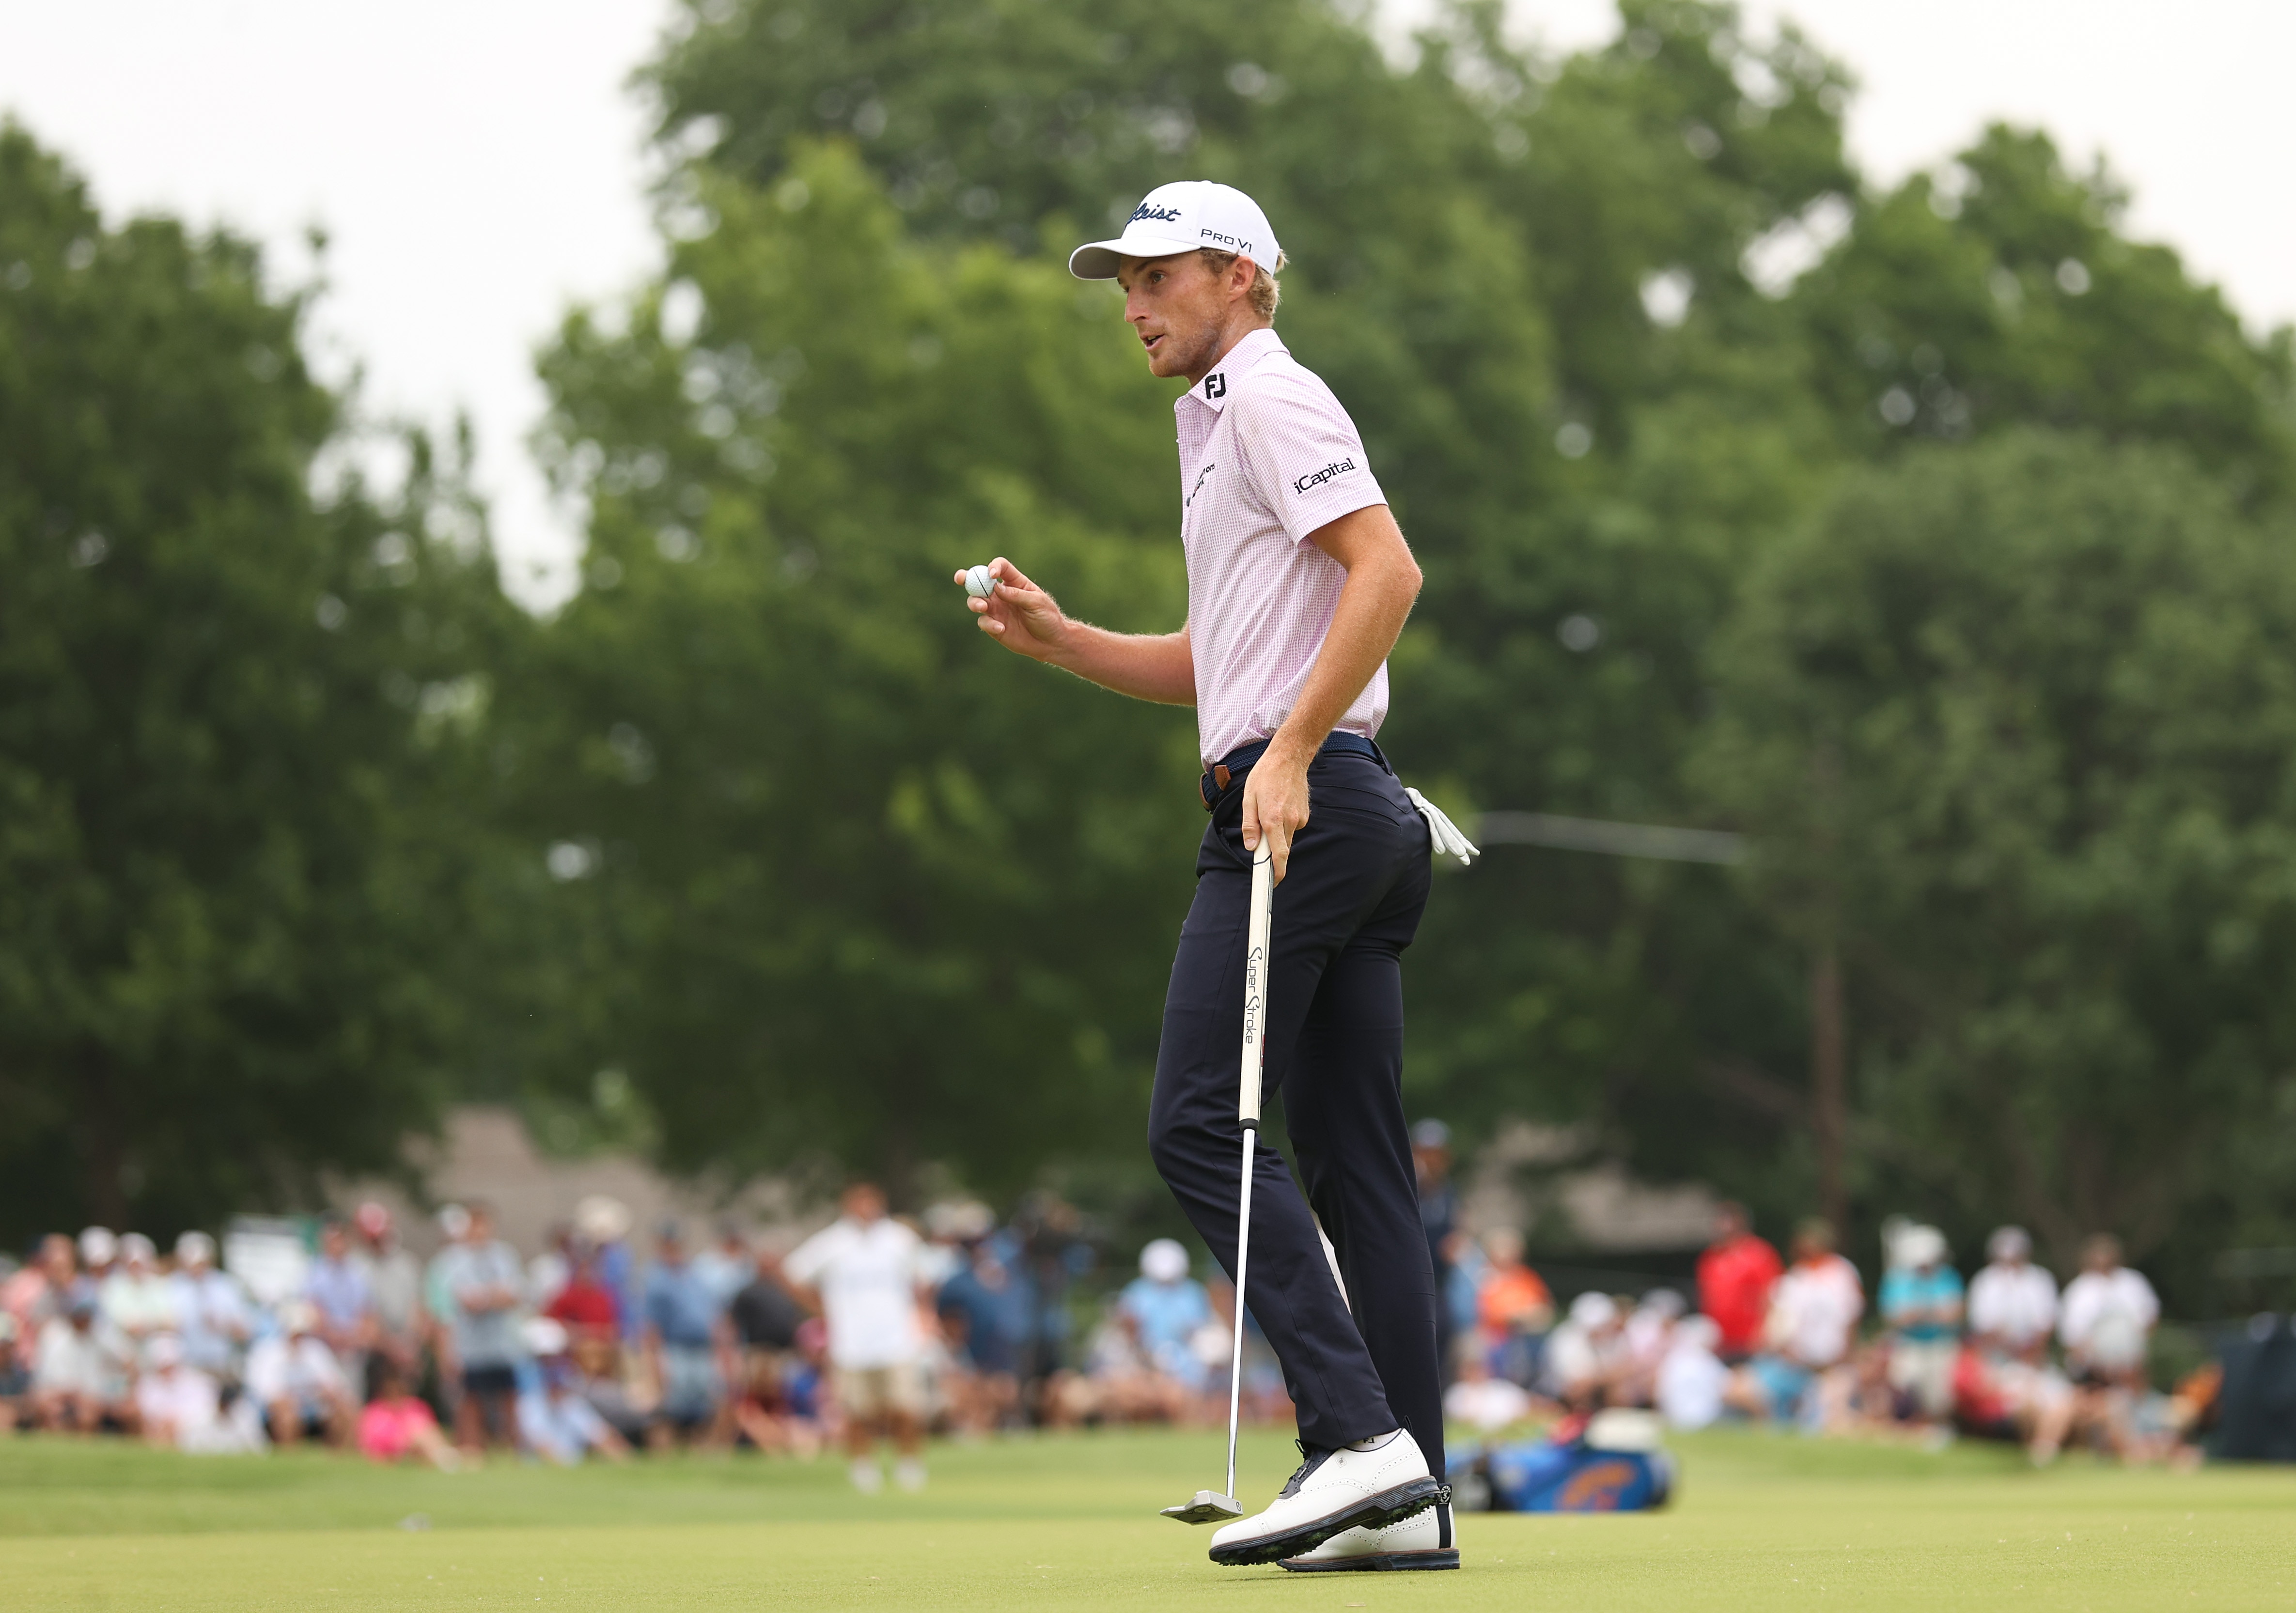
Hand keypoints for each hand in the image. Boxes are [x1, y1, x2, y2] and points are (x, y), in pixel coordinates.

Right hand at [954, 556, 1066, 662]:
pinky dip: (989, 624)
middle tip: (961, 578)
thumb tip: (996, 587)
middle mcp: (1001, 594)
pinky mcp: (994, 626)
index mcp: (1014, 582)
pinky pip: (983, 622)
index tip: (991, 574)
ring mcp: (996, 610)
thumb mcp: (1036, 602)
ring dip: (975, 602)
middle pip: (979, 582)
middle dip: (967, 578)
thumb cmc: (1047, 617)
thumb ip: (1016, 594)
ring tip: (982, 607)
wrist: (1050, 642)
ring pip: (976, 601)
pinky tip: (1001, 628)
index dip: (993, 567)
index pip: (1000, 567)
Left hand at [1240, 739, 1311, 884]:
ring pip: (1287, 838)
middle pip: (1282, 849)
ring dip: (1277, 835)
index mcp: (1272, 819)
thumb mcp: (1248, 798)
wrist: (1289, 757)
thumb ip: (1249, 825)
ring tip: (1269, 811)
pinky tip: (1280, 806)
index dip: (1276, 873)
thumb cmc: (1265, 776)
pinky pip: (1293, 828)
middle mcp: (1289, 821)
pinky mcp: (1305, 814)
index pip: (1278, 855)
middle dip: (1272, 852)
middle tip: (1260, 841)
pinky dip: (1284, 825)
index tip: (1272, 884)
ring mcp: (1299, 818)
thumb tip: (1250, 847)